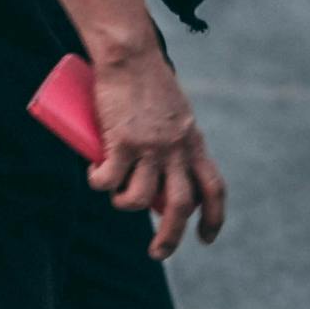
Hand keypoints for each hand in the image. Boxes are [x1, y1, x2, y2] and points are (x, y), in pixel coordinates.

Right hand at [87, 48, 227, 257]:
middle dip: (170, 237)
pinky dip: (100, 184)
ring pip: (140, 198)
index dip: (214, 218)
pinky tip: (95, 178)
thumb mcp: (174, 114)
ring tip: (116, 196)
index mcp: (194, 142)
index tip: (206, 239)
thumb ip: (174, 138)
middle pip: (180, 206)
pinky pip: (110, 179)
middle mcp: (177, 148)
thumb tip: (158, 171)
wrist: (131, 54)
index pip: (214, 188)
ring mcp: (150, 146)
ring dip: (126, 205)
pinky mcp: (122, 141)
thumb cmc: (149, 80)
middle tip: (158, 253)